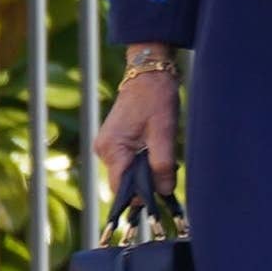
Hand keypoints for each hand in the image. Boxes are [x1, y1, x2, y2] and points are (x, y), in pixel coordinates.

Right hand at [93, 57, 180, 186]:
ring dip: (146, 171)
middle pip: (124, 181)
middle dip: (146, 181)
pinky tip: (156, 150)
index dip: (140, 194)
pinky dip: (143, 162)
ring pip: (127, 172)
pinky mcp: (114, 143)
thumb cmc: (156, 100)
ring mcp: (107, 146)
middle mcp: (103, 150)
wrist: (149, 76)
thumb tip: (164, 191)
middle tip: (168, 169)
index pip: (120, 186)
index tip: (159, 194)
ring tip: (163, 153)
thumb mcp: (164, 133)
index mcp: (111, 148)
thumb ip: (163, 164)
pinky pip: (128, 162)